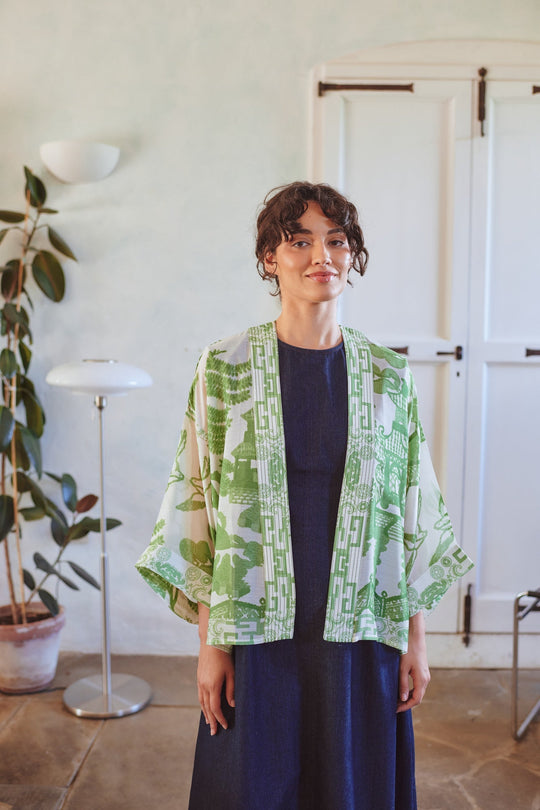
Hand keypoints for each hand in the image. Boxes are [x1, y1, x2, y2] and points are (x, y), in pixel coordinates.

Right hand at [197, 603, 234, 734]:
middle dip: (211, 721)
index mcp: (212, 686)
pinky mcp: (199, 677)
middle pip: (206, 708)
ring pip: (201, 702)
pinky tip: (205, 707)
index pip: (215, 708)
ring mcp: (199, 681)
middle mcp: (203, 685)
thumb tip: (231, 705)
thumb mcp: (232, 673)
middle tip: (214, 732)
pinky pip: (199, 695)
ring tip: (209, 723)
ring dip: (205, 714)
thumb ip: (231, 690)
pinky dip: (202, 704)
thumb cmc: (225, 656)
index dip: (220, 719)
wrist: (212, 640)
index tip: (225, 726)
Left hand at [396, 611, 429, 712]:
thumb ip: (403, 684)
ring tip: (396, 700)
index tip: (395, 709)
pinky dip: (411, 691)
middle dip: (407, 703)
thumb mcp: (402, 668)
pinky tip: (402, 691)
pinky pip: (418, 686)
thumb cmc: (408, 651)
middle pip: (418, 697)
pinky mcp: (423, 671)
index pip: (416, 700)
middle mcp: (426, 679)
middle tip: (394, 706)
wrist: (415, 637)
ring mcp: (425, 675)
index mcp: (422, 680)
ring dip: (409, 697)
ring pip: (418, 692)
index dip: (406, 706)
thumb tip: (403, 699)